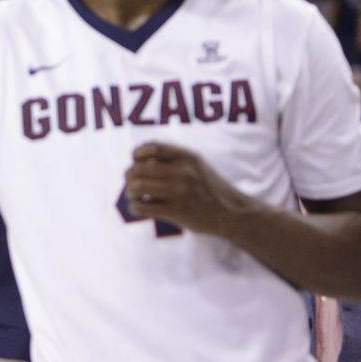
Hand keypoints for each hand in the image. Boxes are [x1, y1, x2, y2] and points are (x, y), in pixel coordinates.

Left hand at [125, 142, 251, 237]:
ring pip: (137, 186)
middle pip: (139, 168)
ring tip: (134, 195)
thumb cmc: (210, 188)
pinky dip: (135, 207)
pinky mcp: (175, 211)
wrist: (231, 213)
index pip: (152, 148)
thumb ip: (173, 158)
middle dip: (129, 176)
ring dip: (129, 191)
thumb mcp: (197, 164)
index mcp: (187, 157)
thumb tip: (139, 159)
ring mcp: (178, 192)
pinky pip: (142, 207)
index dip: (137, 154)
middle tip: (130, 183)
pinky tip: (139, 207)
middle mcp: (183, 172)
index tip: (135, 162)